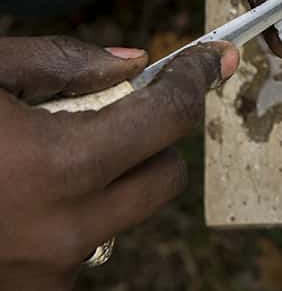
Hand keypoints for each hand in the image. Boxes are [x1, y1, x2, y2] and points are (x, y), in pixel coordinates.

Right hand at [0, 36, 237, 290]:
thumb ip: (61, 64)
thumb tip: (132, 63)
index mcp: (56, 166)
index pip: (166, 118)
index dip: (195, 78)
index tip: (211, 58)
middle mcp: (63, 231)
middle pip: (163, 179)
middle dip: (156, 137)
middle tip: (125, 106)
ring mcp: (43, 273)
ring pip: (122, 217)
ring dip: (111, 180)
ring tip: (49, 153)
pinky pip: (78, 249)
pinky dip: (72, 215)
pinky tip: (24, 193)